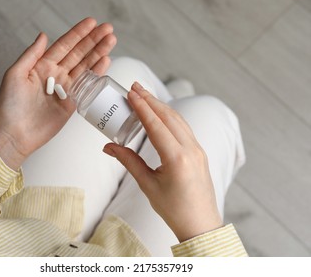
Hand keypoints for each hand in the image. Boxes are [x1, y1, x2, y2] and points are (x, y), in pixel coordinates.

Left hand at [0, 18, 115, 169]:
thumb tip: (43, 35)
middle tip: (107, 29)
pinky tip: (105, 62)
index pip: (64, 45)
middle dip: (93, 41)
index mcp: (42, 66)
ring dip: (99, 53)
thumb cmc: (9, 106)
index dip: (78, 33)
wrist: (16, 134)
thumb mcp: (15, 75)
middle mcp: (55, 75)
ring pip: (85, 67)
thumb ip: (31, 55)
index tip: (91, 23)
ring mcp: (65, 89)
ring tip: (111, 41)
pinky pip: (87, 85)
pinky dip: (97, 73)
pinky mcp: (72, 103)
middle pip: (78, 54)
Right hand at [103, 83, 222, 241]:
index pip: (156, 125)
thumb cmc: (174, 209)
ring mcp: (198, 150)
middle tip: (135, 87)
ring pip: (178, 120)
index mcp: (177, 159)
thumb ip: (129, 162)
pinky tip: (161, 113)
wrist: (201, 224)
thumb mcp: (148, 185)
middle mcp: (190, 150)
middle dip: (150, 100)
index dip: (142, 107)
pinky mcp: (199, 152)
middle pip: (168, 116)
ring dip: (161, 106)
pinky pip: (184, 128)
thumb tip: (109, 147)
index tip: (131, 93)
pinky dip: (170, 117)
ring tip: (145, 95)